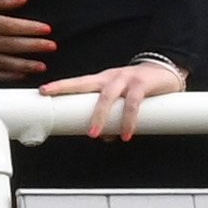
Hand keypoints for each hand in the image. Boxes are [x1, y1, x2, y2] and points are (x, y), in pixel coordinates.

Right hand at [0, 0, 54, 83]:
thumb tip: (23, 0)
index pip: (10, 27)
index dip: (30, 28)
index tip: (47, 29)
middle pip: (10, 45)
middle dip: (33, 46)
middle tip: (51, 46)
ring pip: (4, 63)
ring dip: (25, 65)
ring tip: (42, 65)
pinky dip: (9, 76)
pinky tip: (22, 74)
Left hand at [41, 56, 185, 142]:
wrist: (165, 69)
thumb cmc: (138, 86)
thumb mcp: (120, 98)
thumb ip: (111, 116)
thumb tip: (104, 138)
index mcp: (101, 79)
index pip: (77, 82)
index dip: (60, 86)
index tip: (42, 91)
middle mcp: (110, 77)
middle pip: (85, 84)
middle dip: (68, 93)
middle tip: (52, 102)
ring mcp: (125, 79)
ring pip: (107, 97)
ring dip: (100, 117)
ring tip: (95, 136)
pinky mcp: (142, 84)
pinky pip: (132, 104)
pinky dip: (128, 120)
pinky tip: (126, 134)